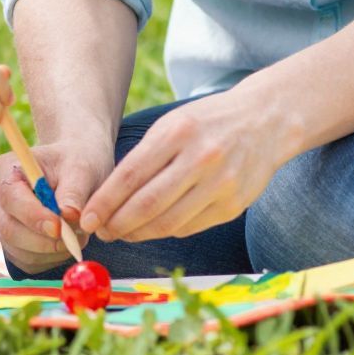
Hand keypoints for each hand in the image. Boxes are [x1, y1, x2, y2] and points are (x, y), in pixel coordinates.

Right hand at [0, 137, 114, 273]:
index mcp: (6, 169)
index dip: (33, 216)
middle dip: (44, 239)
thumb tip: (68, 215)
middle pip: (8, 229)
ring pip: (19, 251)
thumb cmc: (75, 164)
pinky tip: (68, 242)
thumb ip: (73, 191)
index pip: (10, 198)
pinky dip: (51, 259)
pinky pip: (28, 262)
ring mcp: (1, 223)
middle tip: (77, 236)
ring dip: (52, 250)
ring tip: (79, 234)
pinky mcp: (12, 245)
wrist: (75, 172)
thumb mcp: (80, 168)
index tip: (60, 226)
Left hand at [80, 91, 292, 245]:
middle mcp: (201, 158)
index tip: (87, 217)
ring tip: (122, 234)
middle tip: (101, 232)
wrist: (266, 121)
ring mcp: (221, 184)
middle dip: (117, 224)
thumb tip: (107, 196)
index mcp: (178, 132)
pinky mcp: (233, 206)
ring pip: (168, 223)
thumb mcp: (173, 124)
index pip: (131, 175)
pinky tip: (152, 228)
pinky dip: (165, 231)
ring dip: (138, 234)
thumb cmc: (208, 123)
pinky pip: (189, 227)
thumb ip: (144, 156)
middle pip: (147, 204)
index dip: (104, 202)